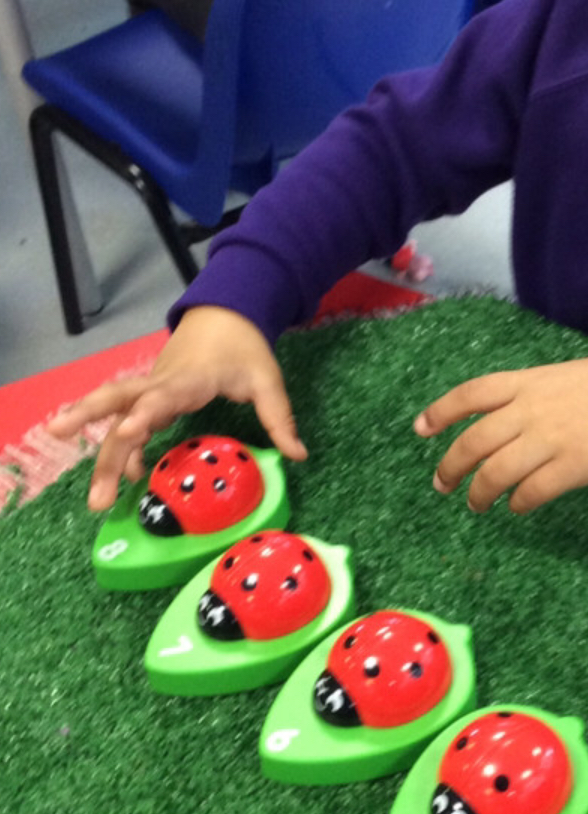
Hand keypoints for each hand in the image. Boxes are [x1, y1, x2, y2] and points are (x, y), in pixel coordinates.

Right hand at [47, 306, 306, 509]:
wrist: (226, 314)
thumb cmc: (244, 347)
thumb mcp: (267, 380)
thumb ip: (279, 418)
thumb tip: (298, 455)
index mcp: (189, 377)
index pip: (161, 394)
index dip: (145, 413)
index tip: (128, 431)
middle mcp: (161, 383)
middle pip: (118, 401)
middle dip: (91, 423)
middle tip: (62, 443)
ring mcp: (153, 390)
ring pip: (115, 416)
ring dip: (101, 453)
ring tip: (94, 498)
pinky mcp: (152, 398)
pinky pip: (129, 425)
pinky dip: (125, 451)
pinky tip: (128, 478)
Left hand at [413, 353, 587, 513]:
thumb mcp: (559, 377)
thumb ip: (528, 397)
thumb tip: (499, 427)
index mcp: (526, 382)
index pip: (470, 394)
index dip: (440, 412)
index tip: (421, 429)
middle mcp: (529, 410)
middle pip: (474, 442)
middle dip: (451, 466)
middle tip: (442, 484)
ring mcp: (549, 440)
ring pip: (496, 473)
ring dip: (480, 493)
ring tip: (476, 504)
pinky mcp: (571, 468)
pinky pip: (531, 493)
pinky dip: (518, 504)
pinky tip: (517, 507)